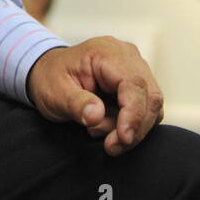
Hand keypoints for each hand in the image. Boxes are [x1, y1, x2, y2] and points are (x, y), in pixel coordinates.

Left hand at [25, 38, 164, 155]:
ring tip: (98, 131)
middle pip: (149, 96)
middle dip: (134, 127)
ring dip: (132, 129)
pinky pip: (145, 109)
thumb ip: (76, 103)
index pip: (133, 84)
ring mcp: (135, 69)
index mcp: (107, 52)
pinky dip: (131, 125)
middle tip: (111, 147)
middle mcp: (127, 56)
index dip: (133, 114)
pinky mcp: (136, 84)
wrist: (49, 74)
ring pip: (151, 106)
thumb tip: (97, 115)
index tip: (123, 138)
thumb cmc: (51, 79)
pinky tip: (106, 128)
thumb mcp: (54, 92)